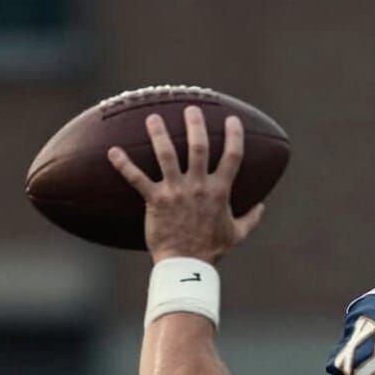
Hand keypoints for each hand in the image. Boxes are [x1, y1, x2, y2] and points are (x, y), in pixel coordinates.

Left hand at [107, 106, 264, 263]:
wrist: (188, 266)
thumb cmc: (212, 250)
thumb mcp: (237, 234)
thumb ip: (251, 218)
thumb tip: (262, 207)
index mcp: (219, 192)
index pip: (232, 158)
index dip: (234, 136)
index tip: (233, 120)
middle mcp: (198, 187)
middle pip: (198, 148)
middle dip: (195, 125)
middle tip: (191, 108)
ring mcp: (176, 192)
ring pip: (166, 155)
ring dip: (159, 134)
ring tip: (153, 118)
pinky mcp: (156, 200)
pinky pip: (137, 179)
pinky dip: (123, 165)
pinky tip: (112, 152)